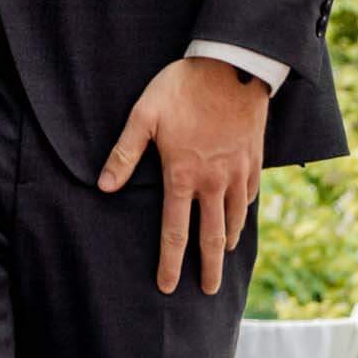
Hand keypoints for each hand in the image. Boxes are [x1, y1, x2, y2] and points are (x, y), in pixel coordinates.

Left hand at [97, 57, 267, 294]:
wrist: (231, 66)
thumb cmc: (181, 88)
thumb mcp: (144, 116)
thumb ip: (124, 154)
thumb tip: (103, 186)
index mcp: (183, 175)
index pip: (174, 230)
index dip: (170, 262)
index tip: (167, 287)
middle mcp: (213, 182)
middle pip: (212, 237)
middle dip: (208, 268)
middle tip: (208, 291)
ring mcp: (237, 172)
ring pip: (234, 218)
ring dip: (227, 241)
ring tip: (223, 256)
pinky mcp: (254, 159)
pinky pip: (250, 195)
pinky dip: (243, 211)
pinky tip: (239, 214)